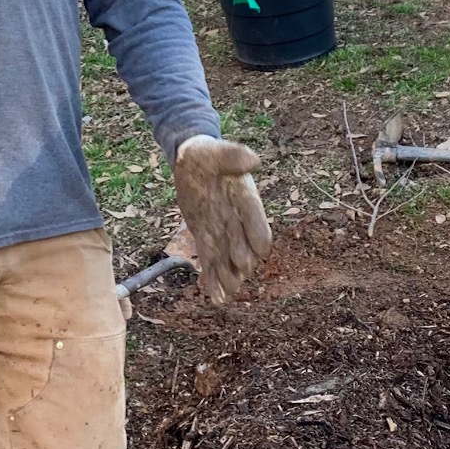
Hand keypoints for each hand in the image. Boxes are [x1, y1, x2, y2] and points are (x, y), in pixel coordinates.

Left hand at [172, 135, 271, 304]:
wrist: (191, 163)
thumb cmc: (205, 155)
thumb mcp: (215, 151)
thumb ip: (233, 156)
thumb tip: (253, 160)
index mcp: (245, 199)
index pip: (256, 221)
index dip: (257, 236)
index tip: (258, 252)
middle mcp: (237, 219)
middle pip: (245, 246)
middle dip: (242, 261)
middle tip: (238, 273)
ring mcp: (223, 231)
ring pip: (229, 260)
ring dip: (229, 276)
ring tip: (227, 294)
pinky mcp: (207, 239)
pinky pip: (212, 261)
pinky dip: (214, 279)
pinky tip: (215, 297)